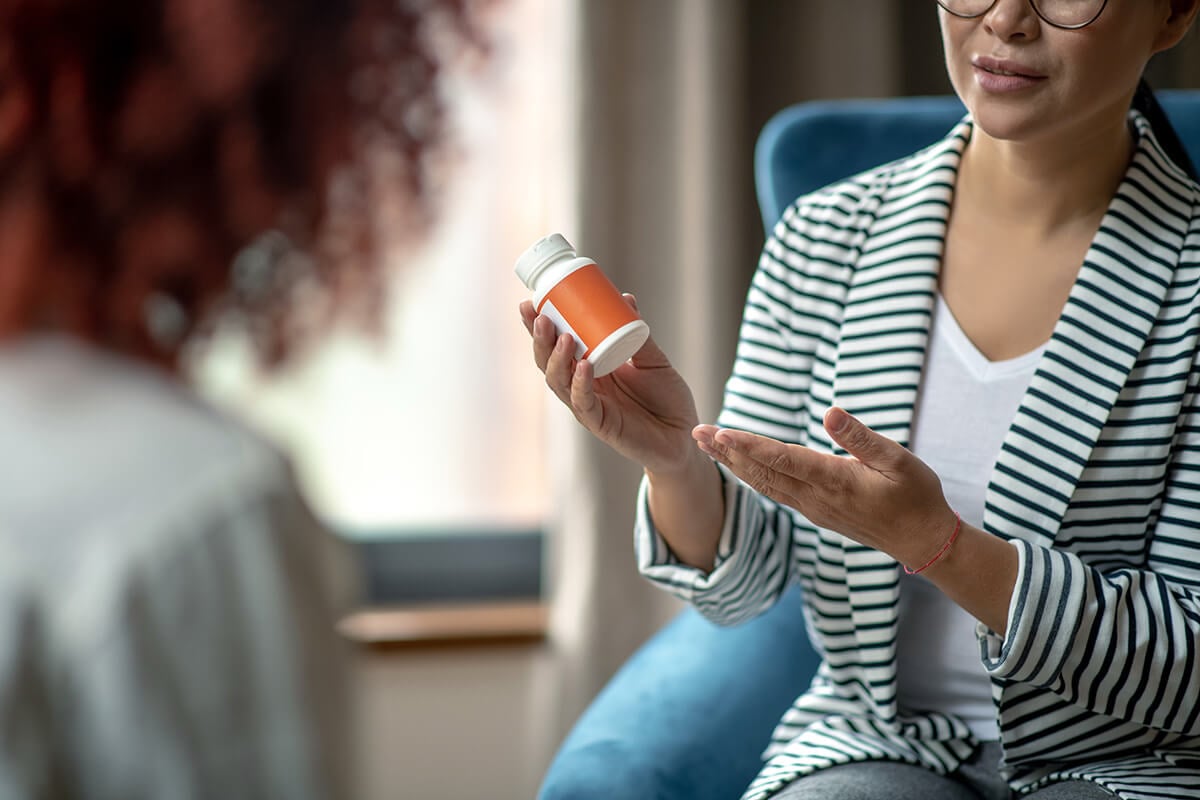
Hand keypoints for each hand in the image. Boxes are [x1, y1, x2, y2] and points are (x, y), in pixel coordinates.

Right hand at [519, 294, 700, 475]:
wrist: (684, 434)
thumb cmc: (667, 398)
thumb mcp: (653, 359)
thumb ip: (638, 334)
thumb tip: (625, 298)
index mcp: (588, 367)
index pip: (554, 346)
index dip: (538, 327)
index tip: (529, 303)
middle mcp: (582, 386)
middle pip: (548, 363)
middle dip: (539, 340)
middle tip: (539, 316)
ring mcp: (589, 406)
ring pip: (559, 383)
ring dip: (556, 359)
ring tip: (561, 336)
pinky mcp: (602, 425)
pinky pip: (585, 404)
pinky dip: (581, 384)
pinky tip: (583, 366)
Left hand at [693, 407, 956, 568]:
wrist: (922, 542)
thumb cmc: (916, 497)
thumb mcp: (899, 461)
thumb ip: (862, 439)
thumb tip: (830, 413)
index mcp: (835, 481)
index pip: (783, 459)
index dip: (750, 445)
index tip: (721, 433)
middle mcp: (816, 498)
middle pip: (762, 472)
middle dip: (727, 452)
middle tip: (697, 433)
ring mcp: (813, 508)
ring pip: (764, 484)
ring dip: (734, 464)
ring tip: (707, 445)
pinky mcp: (815, 513)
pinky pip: (775, 492)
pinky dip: (751, 477)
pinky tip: (738, 466)